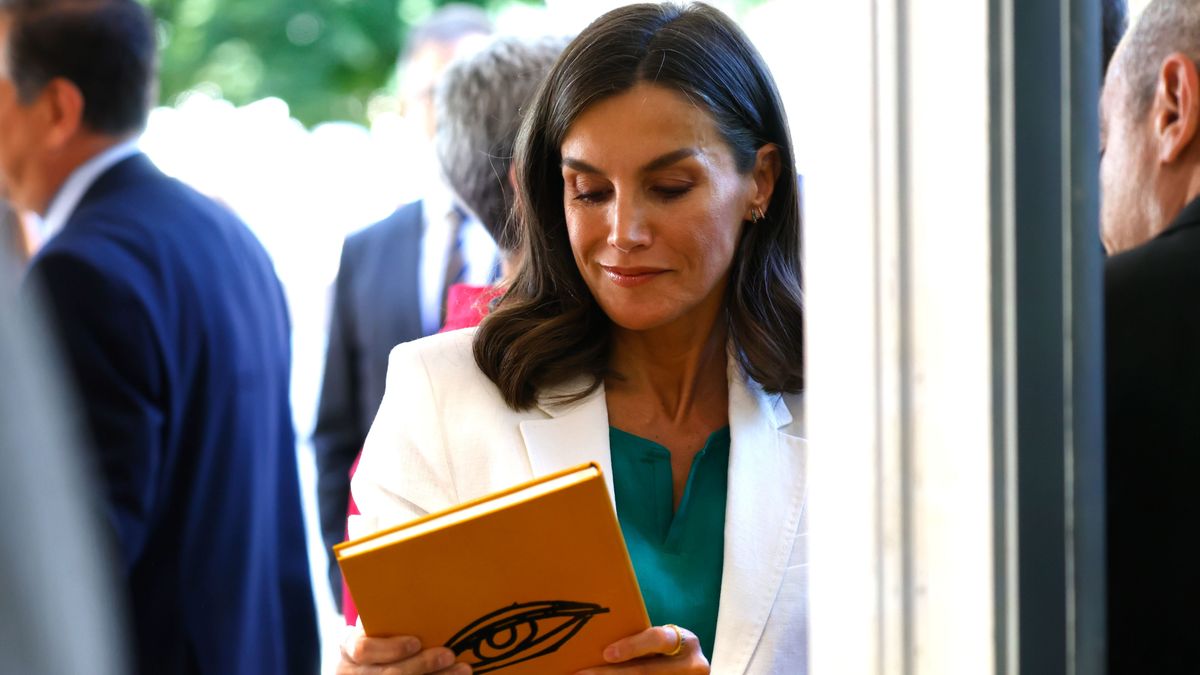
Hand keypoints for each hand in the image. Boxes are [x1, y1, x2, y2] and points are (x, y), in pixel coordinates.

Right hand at [337, 624, 470, 674]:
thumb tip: (431, 595)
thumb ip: (389, 617)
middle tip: (449, 654)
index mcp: (349, 647)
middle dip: (422, 665)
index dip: (391, 648)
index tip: (416, 642)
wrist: (365, 663)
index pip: (363, 650)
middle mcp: (352, 672)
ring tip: (463, 669)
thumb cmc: (378, 635)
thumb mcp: (374, 625)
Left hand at [575, 624, 709, 673]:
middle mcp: (692, 666)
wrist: (689, 669)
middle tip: (581, 674)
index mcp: (687, 642)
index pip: (658, 639)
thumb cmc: (669, 650)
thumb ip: (643, 640)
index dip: (632, 646)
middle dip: (609, 673)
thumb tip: (599, 640)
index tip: (606, 654)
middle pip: (645, 671)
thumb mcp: (665, 640)